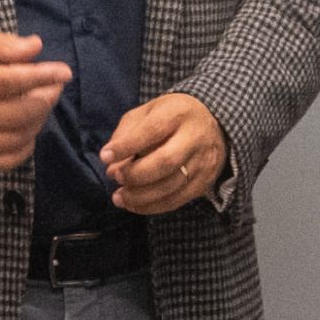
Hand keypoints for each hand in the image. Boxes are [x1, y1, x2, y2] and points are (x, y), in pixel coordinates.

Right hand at [0, 27, 70, 175]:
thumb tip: (35, 47)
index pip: (11, 81)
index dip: (43, 76)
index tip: (64, 71)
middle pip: (19, 112)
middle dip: (46, 98)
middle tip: (53, 86)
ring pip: (17, 138)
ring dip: (38, 121)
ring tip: (39, 103)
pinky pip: (6, 160)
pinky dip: (25, 145)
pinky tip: (26, 128)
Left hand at [99, 91, 227, 213]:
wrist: (213, 123)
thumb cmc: (172, 117)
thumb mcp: (148, 112)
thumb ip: (127, 133)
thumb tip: (111, 164)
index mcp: (178, 113)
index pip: (152, 131)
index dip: (126, 146)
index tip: (105, 156)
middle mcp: (195, 137)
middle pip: (166, 161)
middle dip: (136, 174)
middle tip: (116, 177)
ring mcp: (203, 161)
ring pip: (172, 185)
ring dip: (140, 197)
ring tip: (119, 197)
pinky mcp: (205, 181)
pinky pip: (178, 200)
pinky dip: (153, 207)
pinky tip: (135, 205)